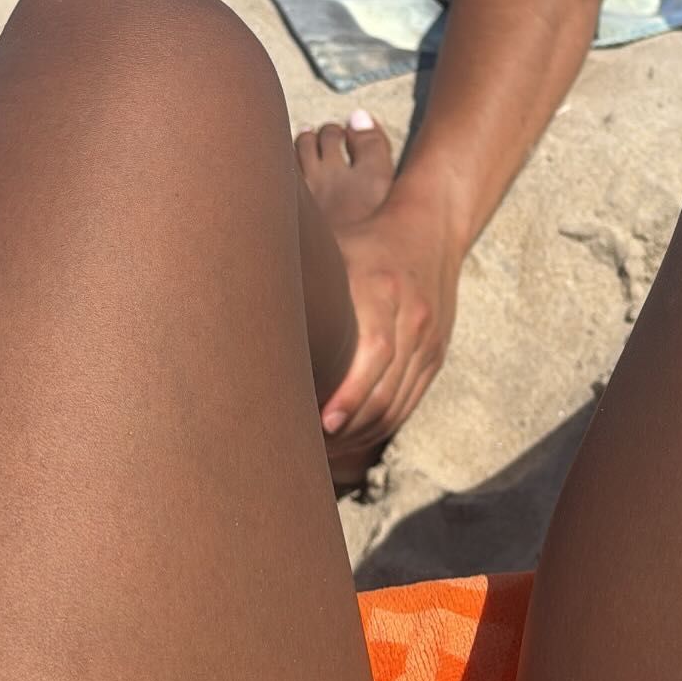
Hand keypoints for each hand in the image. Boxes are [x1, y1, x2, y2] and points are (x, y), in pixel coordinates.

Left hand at [322, 196, 461, 457]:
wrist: (431, 229)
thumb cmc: (365, 241)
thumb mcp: (335, 250)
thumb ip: (302, 282)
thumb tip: (244, 311)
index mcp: (383, 289)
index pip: (373, 353)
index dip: (348, 394)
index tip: (318, 422)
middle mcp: (412, 317)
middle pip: (385, 388)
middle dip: (348, 426)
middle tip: (308, 447)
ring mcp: (429, 340)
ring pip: (398, 404)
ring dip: (362, 434)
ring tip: (324, 450)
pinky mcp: (436, 355)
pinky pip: (410, 401)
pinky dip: (381, 425)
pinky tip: (352, 435)